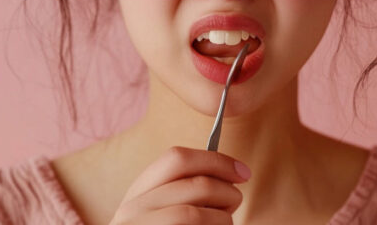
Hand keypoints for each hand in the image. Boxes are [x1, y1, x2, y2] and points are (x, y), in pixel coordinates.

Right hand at [108, 146, 250, 224]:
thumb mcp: (160, 211)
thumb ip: (184, 192)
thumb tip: (234, 174)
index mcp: (137, 192)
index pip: (178, 158)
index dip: (216, 161)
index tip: (243, 172)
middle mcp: (132, 210)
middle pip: (196, 185)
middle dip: (227, 193)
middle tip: (233, 206)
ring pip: (196, 214)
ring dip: (224, 219)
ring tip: (224, 224)